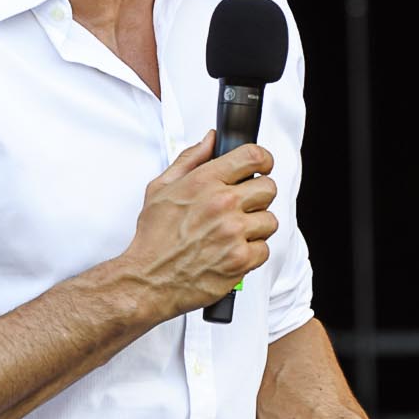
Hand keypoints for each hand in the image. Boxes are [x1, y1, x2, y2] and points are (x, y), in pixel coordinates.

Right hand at [111, 132, 277, 319]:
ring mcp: (234, 232)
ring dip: (256, 227)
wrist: (148, 278)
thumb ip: (190, 159)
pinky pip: (265, 249)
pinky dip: (252, 253)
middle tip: (244, 206)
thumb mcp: (162, 188)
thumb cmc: (154, 238)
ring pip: (270, 220)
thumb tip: (210, 140)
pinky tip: (232, 251)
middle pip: (268, 188)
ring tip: (234, 233)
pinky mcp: (241, 259)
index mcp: (205, 182)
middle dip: (258, 196)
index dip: (263, 159)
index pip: (252, 157)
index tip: (263, 166)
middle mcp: (222, 204)